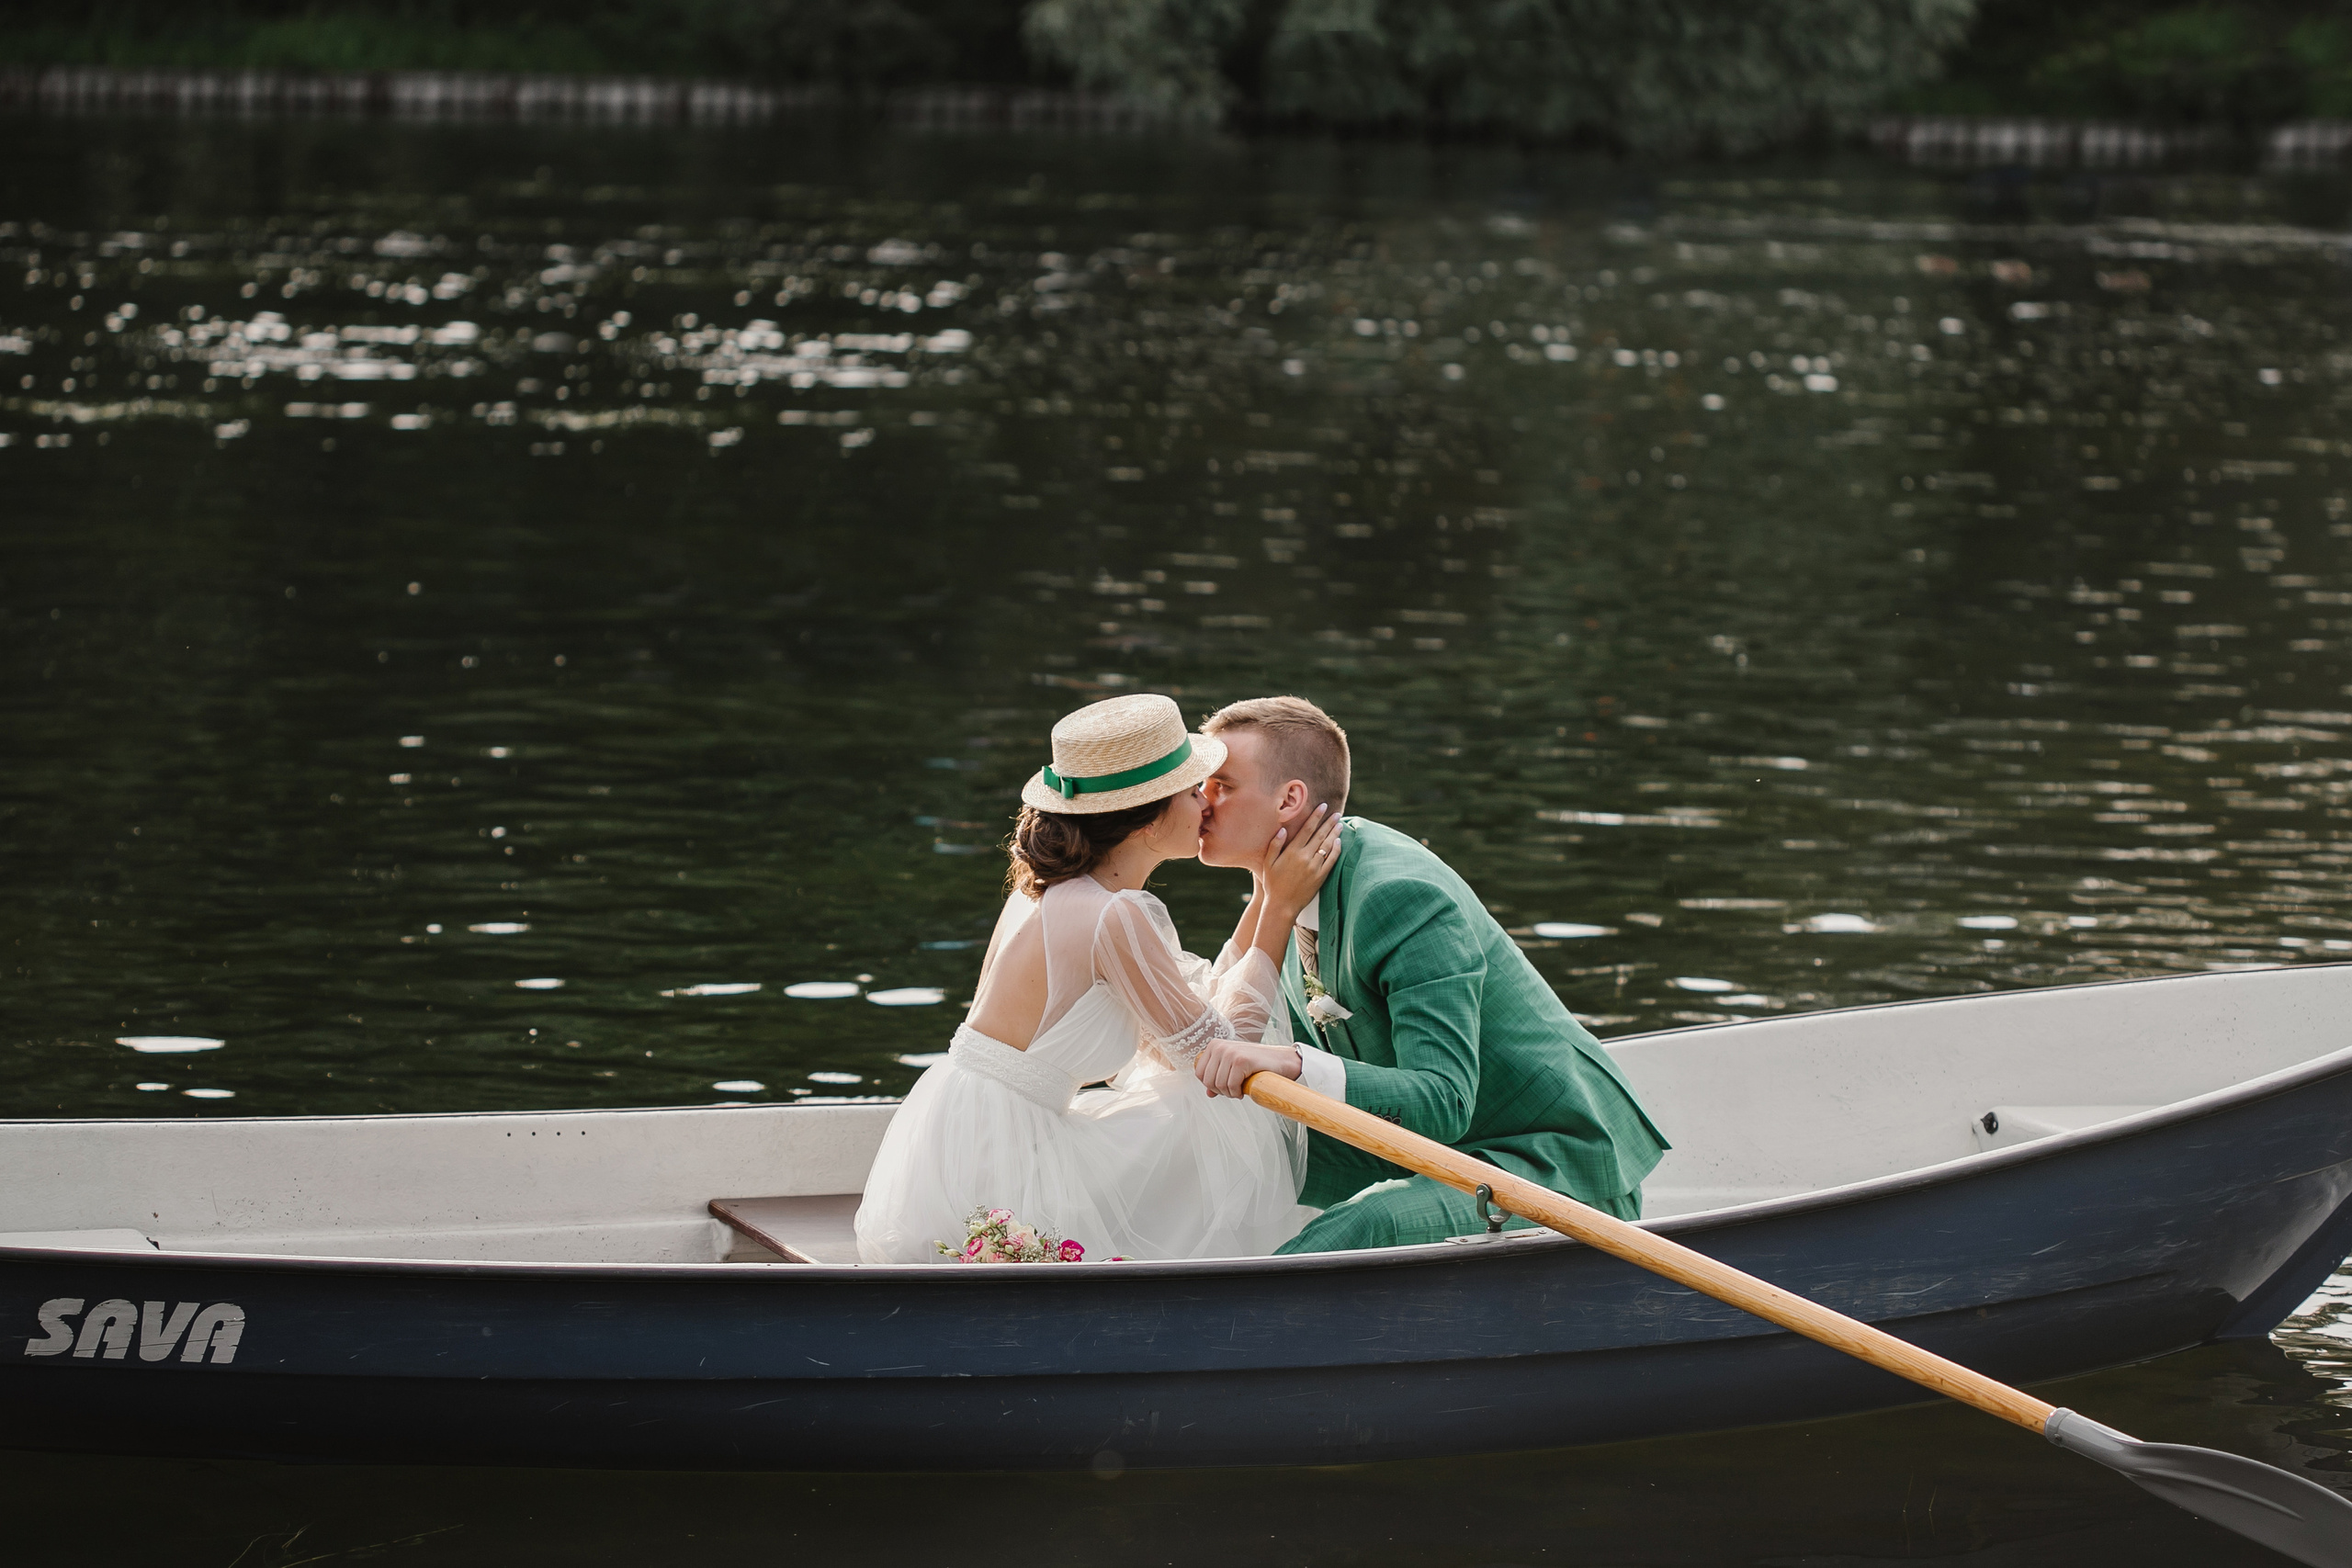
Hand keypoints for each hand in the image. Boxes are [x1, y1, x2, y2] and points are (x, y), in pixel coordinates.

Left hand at [1194, 1039, 1301, 1098]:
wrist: (1281, 1060)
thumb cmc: (1257, 1065)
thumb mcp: (1233, 1069)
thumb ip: (1218, 1078)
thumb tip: (1208, 1093)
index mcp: (1214, 1045)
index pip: (1199, 1073)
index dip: (1210, 1085)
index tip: (1224, 1087)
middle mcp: (1219, 1046)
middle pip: (1207, 1080)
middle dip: (1220, 1091)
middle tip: (1233, 1091)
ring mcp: (1230, 1052)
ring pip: (1218, 1085)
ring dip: (1229, 1093)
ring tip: (1239, 1091)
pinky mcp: (1241, 1060)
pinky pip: (1231, 1085)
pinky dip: (1236, 1093)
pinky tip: (1244, 1090)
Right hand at [1260, 804, 1340, 921]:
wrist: (1282, 905)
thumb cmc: (1272, 884)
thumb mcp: (1268, 863)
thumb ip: (1275, 845)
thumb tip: (1282, 829)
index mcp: (1292, 851)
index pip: (1307, 829)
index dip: (1316, 817)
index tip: (1323, 807)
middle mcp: (1305, 857)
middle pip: (1320, 835)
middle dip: (1329, 822)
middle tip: (1337, 813)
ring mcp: (1315, 867)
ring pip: (1328, 846)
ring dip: (1335, 834)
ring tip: (1340, 824)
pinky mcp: (1321, 877)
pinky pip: (1331, 860)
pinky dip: (1336, 850)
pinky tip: (1339, 842)